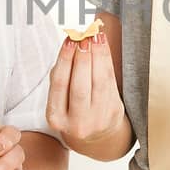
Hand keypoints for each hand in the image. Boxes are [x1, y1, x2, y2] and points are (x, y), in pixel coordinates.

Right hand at [44, 32, 124, 150]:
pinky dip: (107, 62)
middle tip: (83, 37)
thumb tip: (72, 42)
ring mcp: (97, 120)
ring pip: (98, 83)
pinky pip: (111, 83)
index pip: (60, 85)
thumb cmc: (74, 107)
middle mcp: (76, 123)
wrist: (97, 133)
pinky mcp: (113, 114)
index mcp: (56, 118)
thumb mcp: (61, 97)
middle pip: (79, 86)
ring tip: (95, 37)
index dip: (65, 60)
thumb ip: (63, 72)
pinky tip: (103, 47)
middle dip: (82, 58)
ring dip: (97, 56)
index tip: (69, 40)